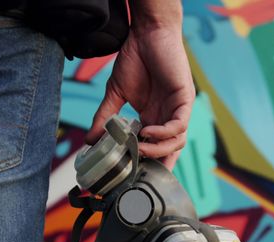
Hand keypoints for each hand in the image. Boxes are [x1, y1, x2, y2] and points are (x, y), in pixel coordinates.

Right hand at [85, 25, 194, 169]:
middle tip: (136, 173)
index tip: (129, 176)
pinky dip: (164, 132)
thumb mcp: (115, 93)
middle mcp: (167, 118)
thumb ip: (105, 117)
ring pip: (177, 142)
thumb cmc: (134, 59)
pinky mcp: (184, 99)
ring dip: (158, 150)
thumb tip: (89, 140)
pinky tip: (148, 131)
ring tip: (140, 150)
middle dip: (156, 166)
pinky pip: (179, 125)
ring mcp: (177, 110)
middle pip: (169, 152)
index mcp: (153, 119)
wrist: (146, 33)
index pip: (155, 150)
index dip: (147, 165)